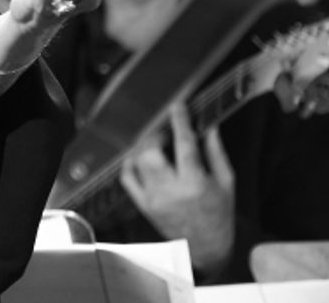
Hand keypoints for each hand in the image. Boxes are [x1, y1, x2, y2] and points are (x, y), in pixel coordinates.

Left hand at [119, 102, 235, 274]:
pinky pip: (127, 179)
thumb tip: (209, 127)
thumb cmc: (220, 214)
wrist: (208, 248)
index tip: (176, 107)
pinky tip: (139, 157)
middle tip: (163, 130)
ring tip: (155, 142)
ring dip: (143, 147)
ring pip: (137, 163)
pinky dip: (129, 164)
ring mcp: (154, 198)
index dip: (180, 121)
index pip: (185, 144)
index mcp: (196, 183)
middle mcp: (171, 190)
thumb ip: (216, 153)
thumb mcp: (227, 183)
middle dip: (155, 135)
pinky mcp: (143, 205)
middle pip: (152, 153)